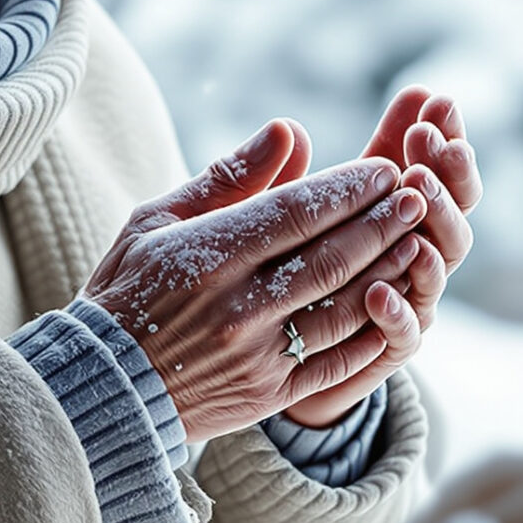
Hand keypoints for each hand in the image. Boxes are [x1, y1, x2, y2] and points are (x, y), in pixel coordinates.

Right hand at [82, 119, 432, 444]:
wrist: (103, 386)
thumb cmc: (128, 288)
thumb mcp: (158, 219)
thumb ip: (227, 176)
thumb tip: (289, 130)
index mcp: (208, 256)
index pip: (295, 213)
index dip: (348, 189)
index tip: (384, 169)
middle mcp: (237, 306)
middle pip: (330, 258)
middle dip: (382, 223)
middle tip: (419, 195)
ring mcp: (257, 354)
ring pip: (342, 308)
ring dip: (388, 272)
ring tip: (419, 241)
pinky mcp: (270, 392)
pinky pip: (336, 360)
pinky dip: (372, 330)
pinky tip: (395, 302)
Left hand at [279, 86, 482, 427]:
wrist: (267, 364)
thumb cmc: (274, 277)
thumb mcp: (277, 222)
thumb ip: (291, 178)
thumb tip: (286, 127)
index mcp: (390, 210)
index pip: (429, 163)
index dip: (437, 131)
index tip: (431, 97)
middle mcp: (410, 251)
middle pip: (452, 205)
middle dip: (446, 169)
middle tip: (429, 140)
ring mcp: (406, 299)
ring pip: (440, 260)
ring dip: (434, 224)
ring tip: (415, 193)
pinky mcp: (387, 349)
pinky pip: (405, 331)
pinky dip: (398, 309)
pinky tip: (379, 288)